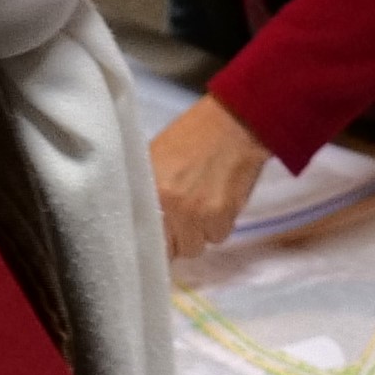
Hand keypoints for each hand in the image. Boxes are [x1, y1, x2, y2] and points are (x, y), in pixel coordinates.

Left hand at [147, 99, 280, 263]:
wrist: (231, 125)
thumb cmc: (190, 138)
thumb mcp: (154, 160)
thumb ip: (146, 193)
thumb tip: (142, 222)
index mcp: (148, 191)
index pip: (144, 239)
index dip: (152, 242)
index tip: (157, 237)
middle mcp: (171, 207)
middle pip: (172, 249)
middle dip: (177, 237)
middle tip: (182, 216)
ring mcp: (199, 214)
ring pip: (196, 246)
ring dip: (199, 232)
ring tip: (202, 207)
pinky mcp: (223, 216)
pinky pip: (218, 236)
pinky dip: (219, 225)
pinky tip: (219, 202)